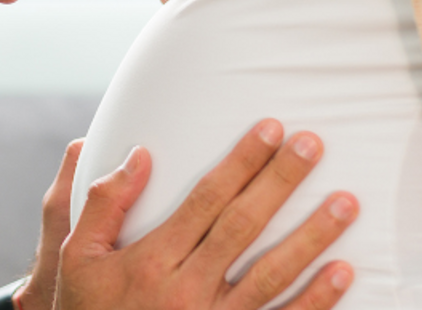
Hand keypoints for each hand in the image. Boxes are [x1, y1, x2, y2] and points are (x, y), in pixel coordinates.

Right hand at [20, 120, 358, 309]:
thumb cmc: (87, 309)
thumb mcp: (76, 258)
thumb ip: (104, 204)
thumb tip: (141, 154)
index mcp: (150, 260)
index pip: (205, 200)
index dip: (240, 162)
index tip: (271, 129)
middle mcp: (184, 290)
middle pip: (242, 226)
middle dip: (280, 182)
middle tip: (313, 145)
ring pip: (270, 274)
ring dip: (311, 237)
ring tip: (346, 202)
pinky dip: (315, 301)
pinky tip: (343, 272)